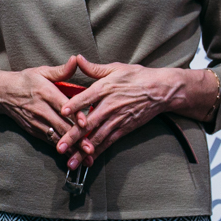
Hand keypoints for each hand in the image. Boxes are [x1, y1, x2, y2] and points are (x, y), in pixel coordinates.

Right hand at [0, 56, 79, 149]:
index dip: (74, 115)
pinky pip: (49, 141)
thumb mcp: (42, 72)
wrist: (2, 93)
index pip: (62, 106)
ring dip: (71, 147)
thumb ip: (61, 70)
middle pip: (61, 125)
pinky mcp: (33, 130)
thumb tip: (76, 59)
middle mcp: (41, 110)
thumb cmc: (25, 81)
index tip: (85, 123)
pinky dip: (61, 148)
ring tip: (85, 156)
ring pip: (55, 137)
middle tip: (91, 147)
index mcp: (45, 93)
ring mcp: (36, 122)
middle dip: (76, 138)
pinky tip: (73, 155)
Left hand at [56, 55, 181, 168]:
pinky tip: (88, 160)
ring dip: (83, 150)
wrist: (161, 90)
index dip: (74, 105)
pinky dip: (98, 151)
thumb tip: (76, 59)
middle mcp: (109, 106)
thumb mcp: (115, 68)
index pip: (86, 97)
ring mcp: (117, 119)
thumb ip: (93, 68)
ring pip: (97, 137)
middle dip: (73, 136)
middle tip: (59, 147)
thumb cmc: (137, 77)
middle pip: (89, 123)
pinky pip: (109, 142)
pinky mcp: (124, 129)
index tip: (61, 112)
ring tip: (70, 162)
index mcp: (105, 88)